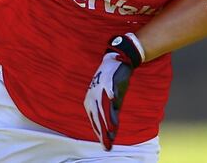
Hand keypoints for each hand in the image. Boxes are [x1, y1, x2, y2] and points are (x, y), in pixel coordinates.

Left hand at [84, 33, 143, 149]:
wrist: (117, 59)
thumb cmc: (111, 77)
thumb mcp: (106, 93)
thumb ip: (107, 106)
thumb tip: (110, 120)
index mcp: (89, 99)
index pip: (94, 120)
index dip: (99, 132)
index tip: (104, 144)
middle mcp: (93, 97)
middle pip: (98, 119)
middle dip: (102, 134)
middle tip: (107, 146)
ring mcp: (100, 92)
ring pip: (104, 113)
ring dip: (107, 127)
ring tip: (110, 138)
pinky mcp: (110, 87)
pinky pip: (111, 102)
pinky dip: (112, 113)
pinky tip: (114, 122)